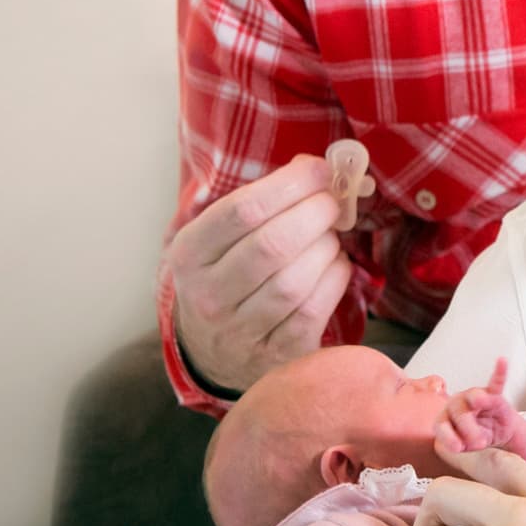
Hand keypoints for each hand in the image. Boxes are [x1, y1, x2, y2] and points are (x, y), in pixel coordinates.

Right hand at [166, 155, 352, 393]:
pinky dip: (335, 278)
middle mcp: (209, 296)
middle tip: (332, 203)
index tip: (321, 170)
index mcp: (189, 255)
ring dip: (327, 248)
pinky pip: (314, 310)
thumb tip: (315, 169)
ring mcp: (241, 331)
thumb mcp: (215, 239)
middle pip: (273, 244)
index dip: (291, 185)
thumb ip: (256, 202)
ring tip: (330, 236)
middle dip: (316, 213)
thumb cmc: (225, 276)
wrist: (212, 351)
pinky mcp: (276, 355)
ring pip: (295, 280)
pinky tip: (335, 265)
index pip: (242, 210)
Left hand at [433, 359, 525, 466]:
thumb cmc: (477, 436)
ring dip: (480, 401)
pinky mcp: (493, 393)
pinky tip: (502, 361)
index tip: (458, 448)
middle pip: (458, 411)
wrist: (497, 430)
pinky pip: (496, 381)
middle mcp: (457, 403)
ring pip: (475, 396)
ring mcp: (475, 396)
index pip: (441, 425)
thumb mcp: (468, 445)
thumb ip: (464, 443)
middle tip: (479, 443)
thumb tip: (465, 444)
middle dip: (468, 428)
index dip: (449, 436)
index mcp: (446, 418)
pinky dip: (500, 372)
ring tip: (481, 402)